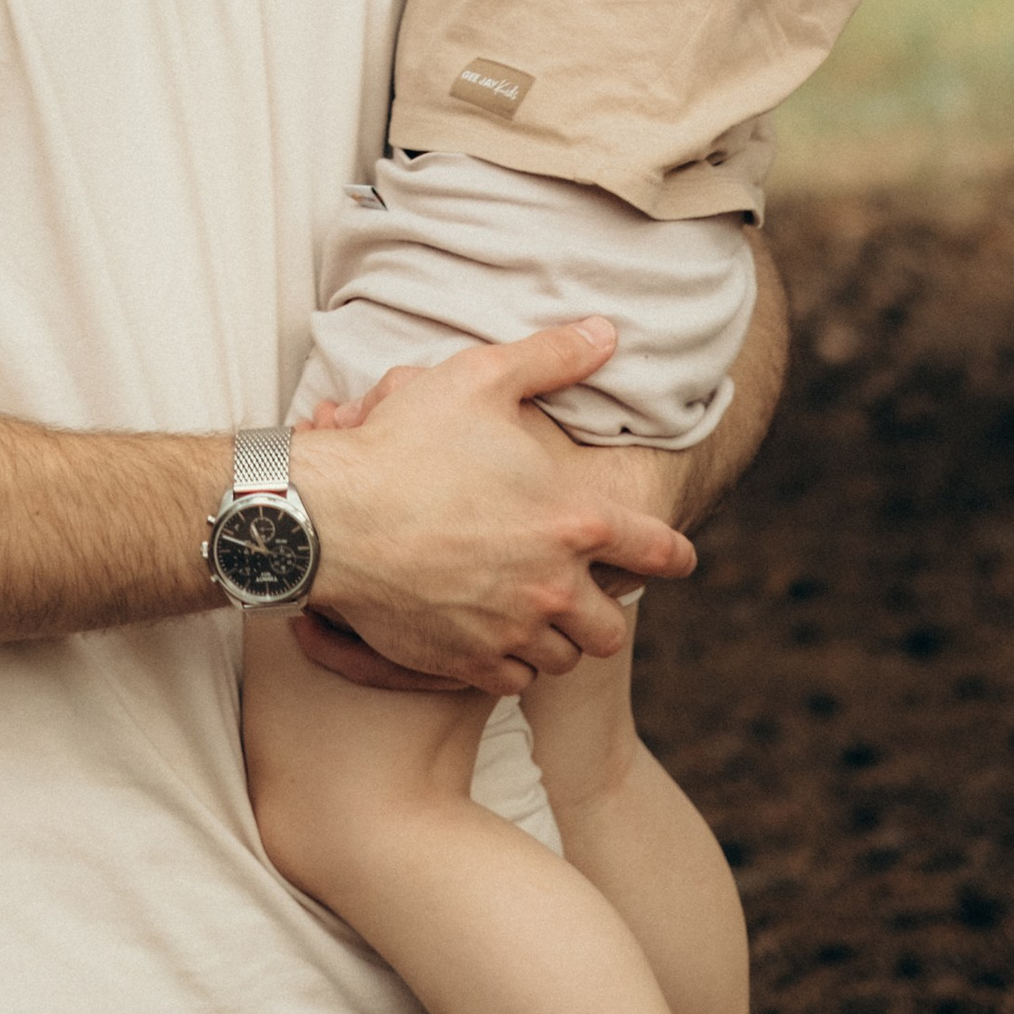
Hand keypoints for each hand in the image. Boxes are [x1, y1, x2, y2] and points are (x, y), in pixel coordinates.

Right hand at [288, 319, 694, 694]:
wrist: (332, 517)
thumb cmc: (406, 442)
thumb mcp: (481, 377)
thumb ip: (554, 356)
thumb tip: (607, 332)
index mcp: (573, 519)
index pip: (656, 550)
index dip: (676, 554)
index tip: (680, 558)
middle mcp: (554, 586)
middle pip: (613, 625)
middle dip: (607, 605)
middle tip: (585, 585)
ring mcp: (512, 631)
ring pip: (566, 657)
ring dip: (560, 635)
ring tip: (540, 608)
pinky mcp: (468, 663)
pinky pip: (516, 680)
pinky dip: (514, 661)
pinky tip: (497, 632)